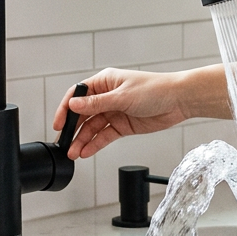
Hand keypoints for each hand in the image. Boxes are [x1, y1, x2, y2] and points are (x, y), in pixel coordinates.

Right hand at [52, 69, 192, 158]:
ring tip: (74, 153)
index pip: (78, 95)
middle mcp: (107, 96)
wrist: (178, 100)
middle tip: (64, 144)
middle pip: (83, 114)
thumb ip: (97, 104)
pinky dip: (96, 144)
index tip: (58, 123)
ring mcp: (115, 111)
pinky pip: (105, 136)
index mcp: (104, 82)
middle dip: (72, 129)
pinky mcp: (123, 125)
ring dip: (83, 140)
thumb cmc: (155, 89)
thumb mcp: (122, 97)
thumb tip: (73, 105)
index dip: (65, 109)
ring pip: (93, 127)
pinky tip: (87, 151)